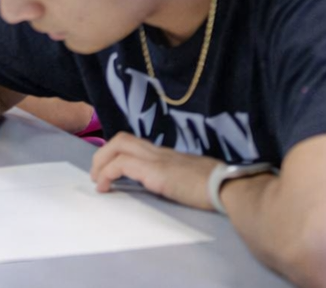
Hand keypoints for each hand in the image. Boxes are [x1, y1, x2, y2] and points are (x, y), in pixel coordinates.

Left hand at [89, 132, 221, 208]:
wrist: (228, 187)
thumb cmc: (217, 187)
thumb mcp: (192, 179)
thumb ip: (178, 178)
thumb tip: (172, 186)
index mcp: (168, 155)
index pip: (137, 144)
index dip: (118, 153)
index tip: (110, 169)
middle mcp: (160, 152)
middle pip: (123, 139)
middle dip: (103, 154)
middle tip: (96, 173)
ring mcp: (157, 158)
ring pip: (118, 145)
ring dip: (100, 162)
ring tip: (97, 181)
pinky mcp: (155, 170)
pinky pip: (121, 164)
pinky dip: (107, 173)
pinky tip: (105, 187)